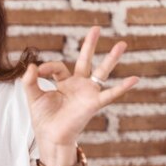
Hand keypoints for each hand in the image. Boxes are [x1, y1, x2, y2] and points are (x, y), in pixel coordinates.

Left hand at [22, 26, 138, 149]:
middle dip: (90, 45)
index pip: (58, 67)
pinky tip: (135, 79)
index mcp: (64, 83)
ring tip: (122, 44)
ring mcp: (87, 93)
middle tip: (96, 28)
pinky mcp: (93, 103)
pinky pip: (110, 94)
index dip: (47, 67)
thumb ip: (30, 81)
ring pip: (101, 72)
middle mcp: (78, 85)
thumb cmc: (43, 119)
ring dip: (111, 58)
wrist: (50, 137)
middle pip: (85, 60)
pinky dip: (122, 88)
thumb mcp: (33, 96)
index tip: (39, 72)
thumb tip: (32, 65)